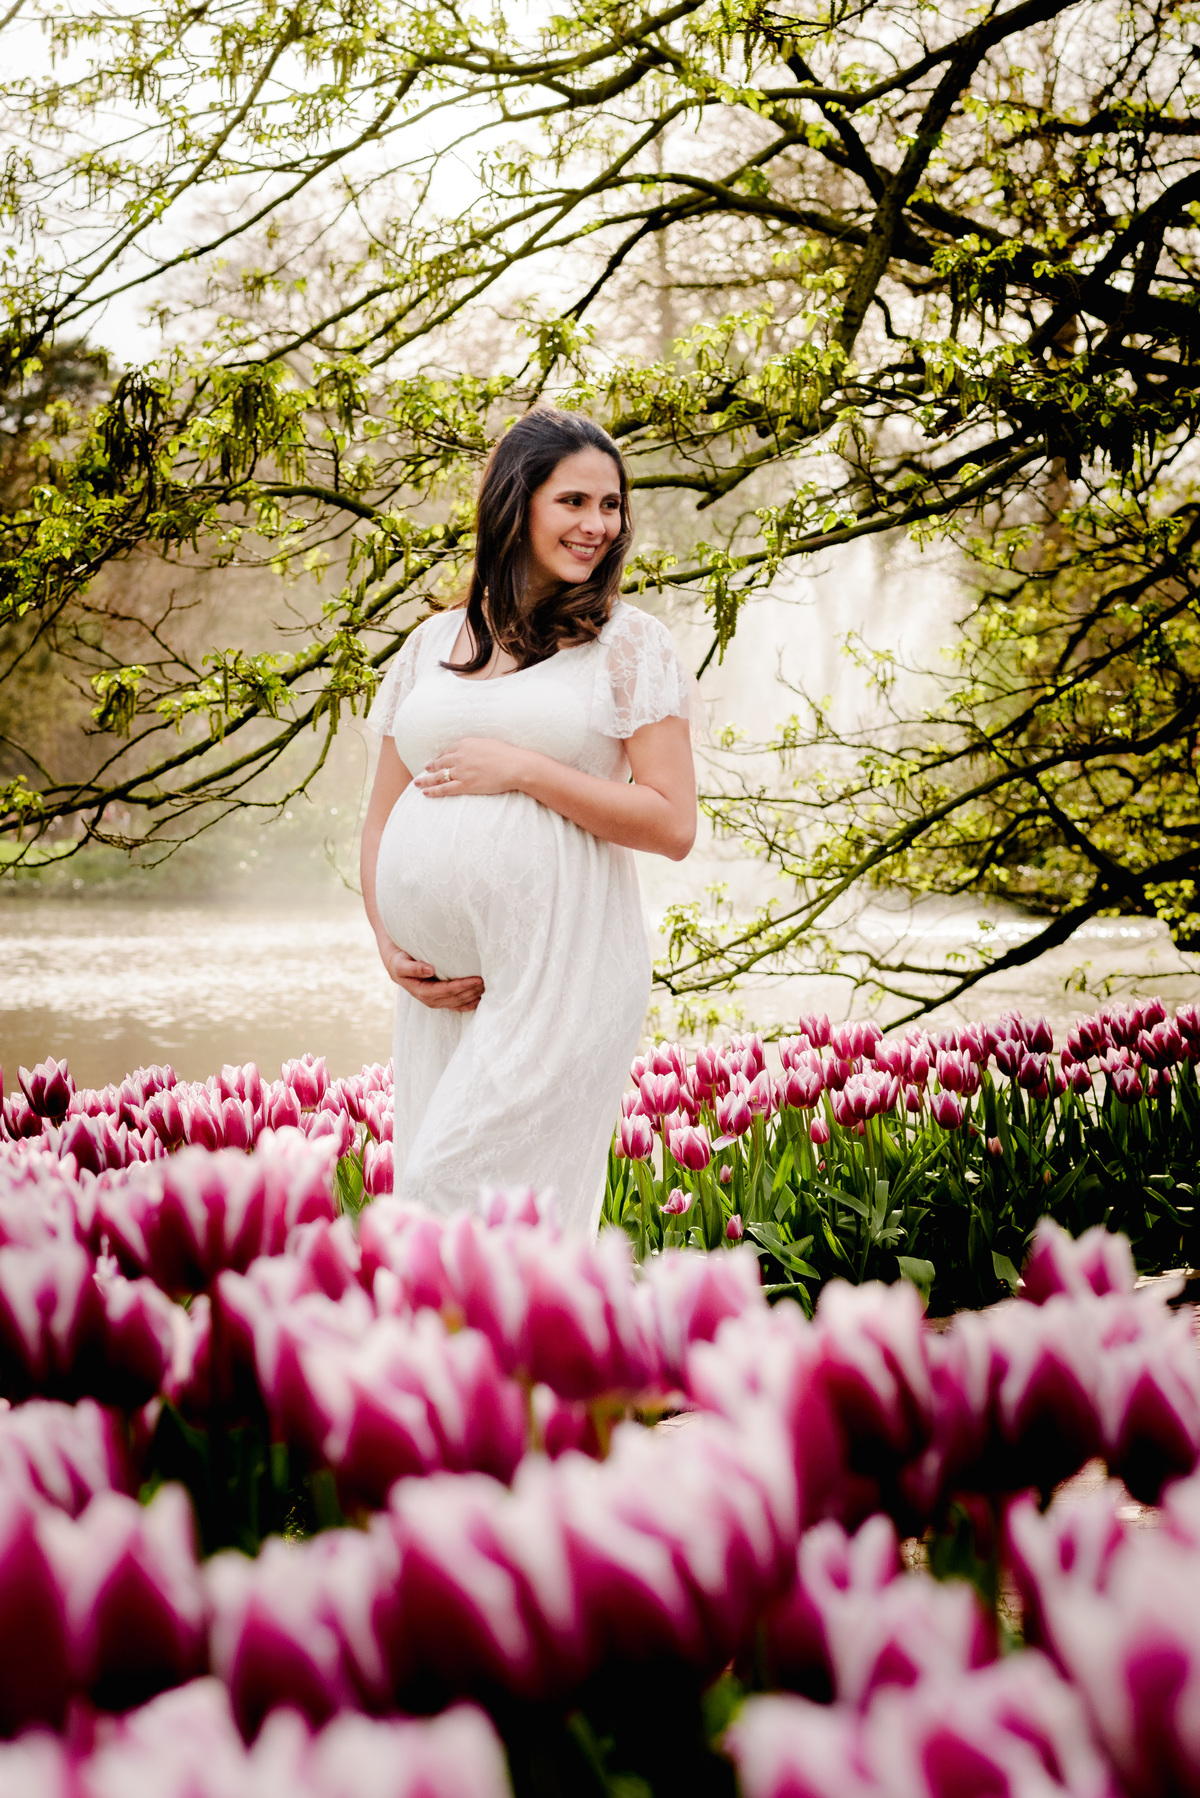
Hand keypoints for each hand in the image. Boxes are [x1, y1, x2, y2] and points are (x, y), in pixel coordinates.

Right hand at [379, 941, 483, 1011]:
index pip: (446, 991)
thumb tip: (430, 970)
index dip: (462, 986)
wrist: (397, 965)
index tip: (476, 979)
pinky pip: (457, 1005)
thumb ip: (413, 968)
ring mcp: (436, 1001)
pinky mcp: (441, 999)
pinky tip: (480, 999)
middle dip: (471, 991)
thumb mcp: (401, 964)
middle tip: (486, 982)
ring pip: (458, 1002)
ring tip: (486, 988)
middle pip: (455, 998)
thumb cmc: (400, 962)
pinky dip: (469, 1004)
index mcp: (422, 992)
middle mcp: (430, 999)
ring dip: (472, 996)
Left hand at [413, 737, 531, 797]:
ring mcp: (461, 771)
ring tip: (418, 782)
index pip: (448, 750)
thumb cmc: (508, 755)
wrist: (516, 766)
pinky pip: (444, 788)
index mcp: (466, 744)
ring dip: (426, 779)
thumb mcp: (489, 744)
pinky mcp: (465, 785)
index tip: (437, 760)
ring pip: (438, 776)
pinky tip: (425, 792)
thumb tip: (475, 751)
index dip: (441, 757)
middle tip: (424, 770)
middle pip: (440, 762)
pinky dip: (433, 791)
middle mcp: (460, 756)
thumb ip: (478, 747)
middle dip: (430, 766)